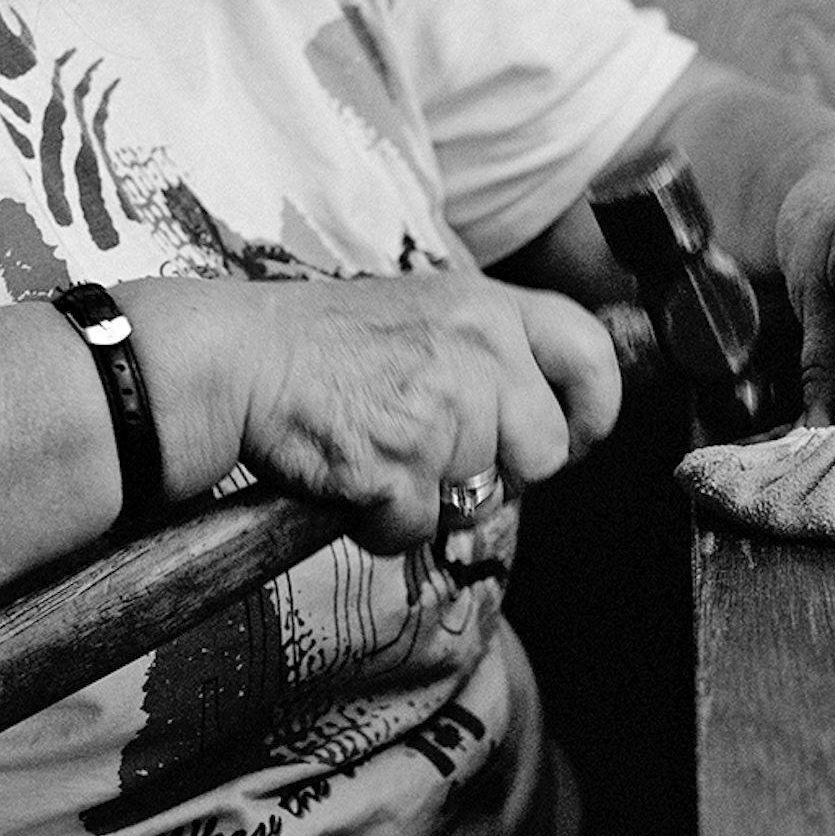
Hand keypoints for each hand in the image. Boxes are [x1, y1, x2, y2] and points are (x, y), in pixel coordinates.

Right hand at [231, 274, 621, 552]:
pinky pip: (416, 528)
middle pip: (545, 448)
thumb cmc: (324, 344)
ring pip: (482, 496)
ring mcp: (439, 409)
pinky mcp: (398, 465)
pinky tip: (349, 477)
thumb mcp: (425, 310)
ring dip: (434, 496)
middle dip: (503, 471)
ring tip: (381, 453)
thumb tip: (545, 410)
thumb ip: (489, 347)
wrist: (239, 360)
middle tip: (446, 457)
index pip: (590, 350)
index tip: (576, 433)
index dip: (596, 406)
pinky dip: (381, 522)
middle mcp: (476, 350)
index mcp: (486, 307)